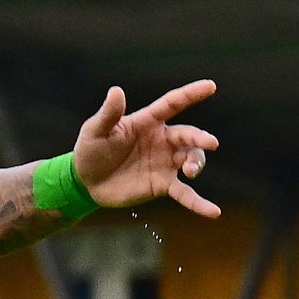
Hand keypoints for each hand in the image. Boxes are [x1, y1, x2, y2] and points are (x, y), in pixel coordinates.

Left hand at [71, 81, 221, 217]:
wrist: (86, 181)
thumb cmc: (91, 149)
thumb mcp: (95, 130)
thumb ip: (108, 113)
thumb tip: (116, 90)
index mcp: (147, 121)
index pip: (172, 104)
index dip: (190, 94)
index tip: (210, 86)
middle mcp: (162, 140)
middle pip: (187, 135)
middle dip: (200, 138)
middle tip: (210, 143)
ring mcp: (165, 163)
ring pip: (191, 160)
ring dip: (197, 163)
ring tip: (191, 171)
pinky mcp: (162, 185)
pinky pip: (184, 194)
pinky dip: (199, 203)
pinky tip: (213, 212)